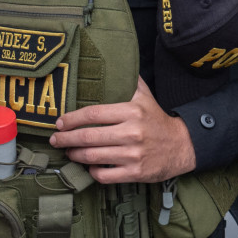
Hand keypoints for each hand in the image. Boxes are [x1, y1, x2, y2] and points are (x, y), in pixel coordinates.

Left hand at [50, 77, 196, 183]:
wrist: (182, 146)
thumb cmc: (157, 120)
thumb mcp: (145, 96)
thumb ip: (128, 80)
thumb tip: (114, 62)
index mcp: (132, 111)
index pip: (93, 113)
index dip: (72, 118)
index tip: (59, 122)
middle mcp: (132, 133)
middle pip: (89, 136)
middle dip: (66, 138)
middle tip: (55, 139)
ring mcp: (133, 155)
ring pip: (93, 157)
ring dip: (75, 154)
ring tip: (68, 151)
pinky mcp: (135, 173)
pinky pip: (105, 175)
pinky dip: (92, 171)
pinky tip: (88, 165)